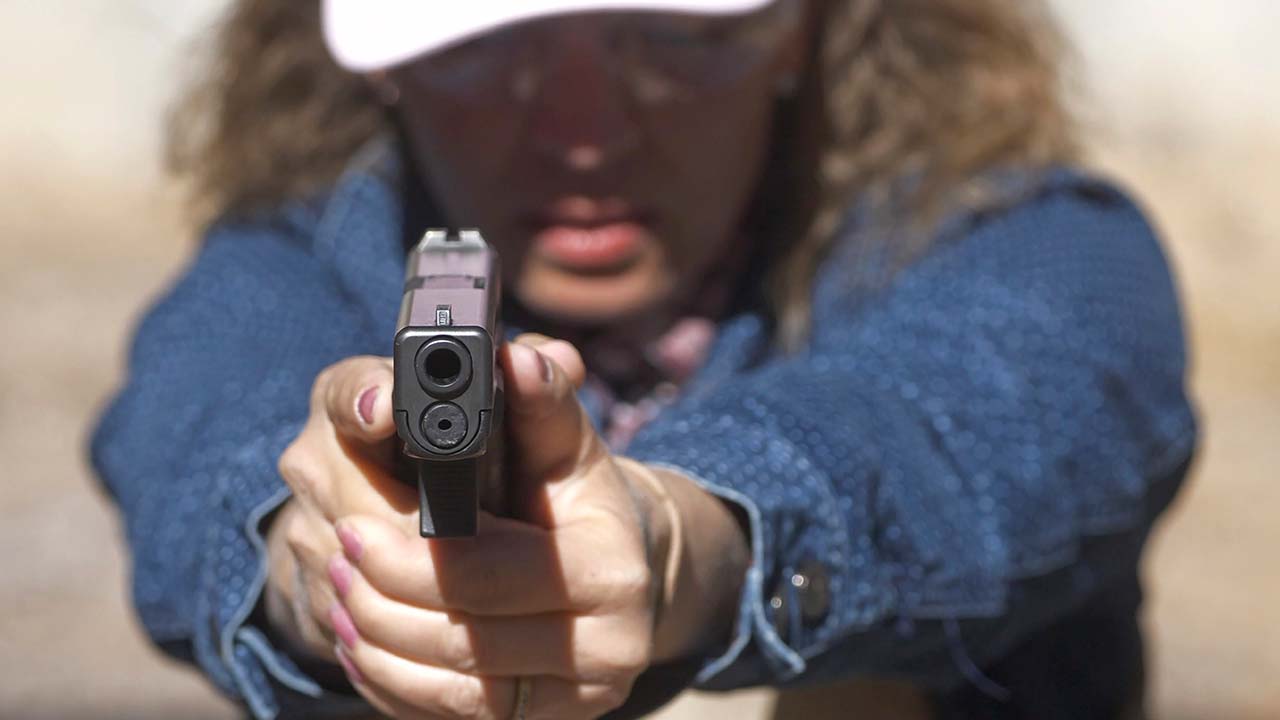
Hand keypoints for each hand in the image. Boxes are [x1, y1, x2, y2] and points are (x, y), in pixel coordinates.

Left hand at [269, 335, 748, 718]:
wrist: (618, 575)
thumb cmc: (575, 498)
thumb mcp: (565, 443)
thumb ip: (539, 401)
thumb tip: (522, 358)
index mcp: (612, 571)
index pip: (488, 574)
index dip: (411, 553)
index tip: (352, 524)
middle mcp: (608, 650)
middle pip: (460, 637)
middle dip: (380, 595)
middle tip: (333, 552)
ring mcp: (575, 699)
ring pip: (446, 685)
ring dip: (375, 640)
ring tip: (336, 592)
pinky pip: (447, 715)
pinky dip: (391, 681)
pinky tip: (361, 641)